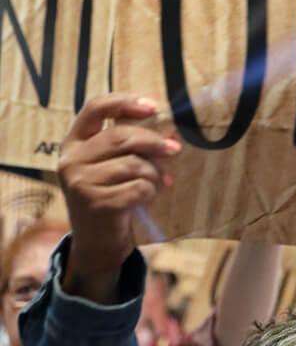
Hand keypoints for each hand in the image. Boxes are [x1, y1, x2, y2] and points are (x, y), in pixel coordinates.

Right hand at [58, 94, 180, 293]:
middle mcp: (71, 160)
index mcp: (73, 142)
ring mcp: (81, 183)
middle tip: (175, 148)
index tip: (153, 107)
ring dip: (155, 172)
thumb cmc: (109, 196)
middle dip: (153, 141)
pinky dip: (151, 191)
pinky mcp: (97, 204)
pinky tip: (150, 196)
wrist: (97, 242)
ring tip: (162, 181)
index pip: (94, 108)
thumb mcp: (107, 166)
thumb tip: (168, 129)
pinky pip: (138, 188)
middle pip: (120, 137)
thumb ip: (125, 145)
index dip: (124, 103)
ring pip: (133, 164)